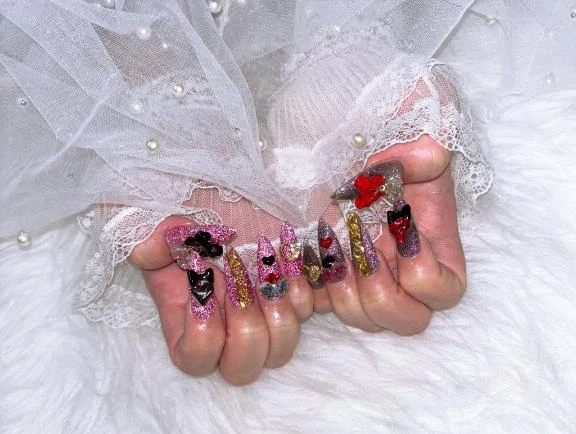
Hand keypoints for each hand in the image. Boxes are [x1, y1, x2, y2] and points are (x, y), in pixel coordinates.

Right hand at [129, 219, 302, 385]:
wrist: (239, 202)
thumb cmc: (200, 219)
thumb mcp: (170, 228)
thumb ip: (152, 241)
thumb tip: (152, 249)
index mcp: (192, 323)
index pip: (196, 361)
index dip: (203, 332)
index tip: (206, 284)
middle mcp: (230, 331)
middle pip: (243, 369)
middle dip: (245, 325)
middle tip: (239, 278)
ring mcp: (266, 320)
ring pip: (282, 347)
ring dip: (276, 306)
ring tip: (267, 262)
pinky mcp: (295, 299)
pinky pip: (309, 309)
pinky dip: (299, 281)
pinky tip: (287, 248)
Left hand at [311, 135, 466, 333]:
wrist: (312, 121)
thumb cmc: (365, 117)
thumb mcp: (407, 118)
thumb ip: (428, 141)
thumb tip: (429, 159)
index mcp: (424, 235)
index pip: (446, 291)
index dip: (426, 277)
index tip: (400, 230)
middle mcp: (392, 261)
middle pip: (406, 319)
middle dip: (382, 295)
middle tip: (359, 249)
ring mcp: (354, 267)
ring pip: (362, 319)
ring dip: (345, 292)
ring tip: (329, 244)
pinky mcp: (317, 265)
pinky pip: (317, 302)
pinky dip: (310, 285)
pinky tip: (302, 248)